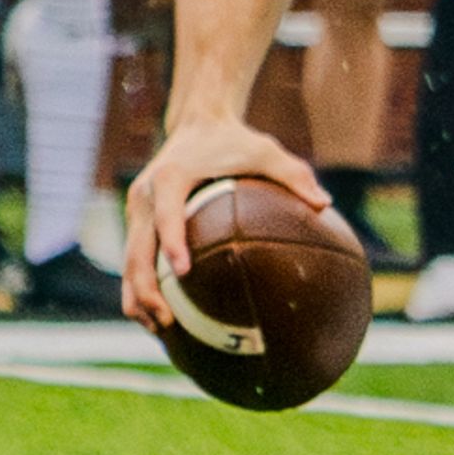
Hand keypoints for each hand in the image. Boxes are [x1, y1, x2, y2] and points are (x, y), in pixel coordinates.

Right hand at [124, 118, 331, 330]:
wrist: (197, 122)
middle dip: (146, 290)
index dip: (172, 244)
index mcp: (171, 177)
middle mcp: (146, 195)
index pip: (167, 216)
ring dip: (138, 298)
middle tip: (168, 323)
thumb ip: (294, 175)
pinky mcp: (138, 221)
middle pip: (137, 251)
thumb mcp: (267, 151)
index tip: (183, 272)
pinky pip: (135, 261)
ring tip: (162, 332)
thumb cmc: (235, 140)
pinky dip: (141, 289)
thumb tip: (324, 204)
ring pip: (129, 263)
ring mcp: (137, 210)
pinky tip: (161, 318)